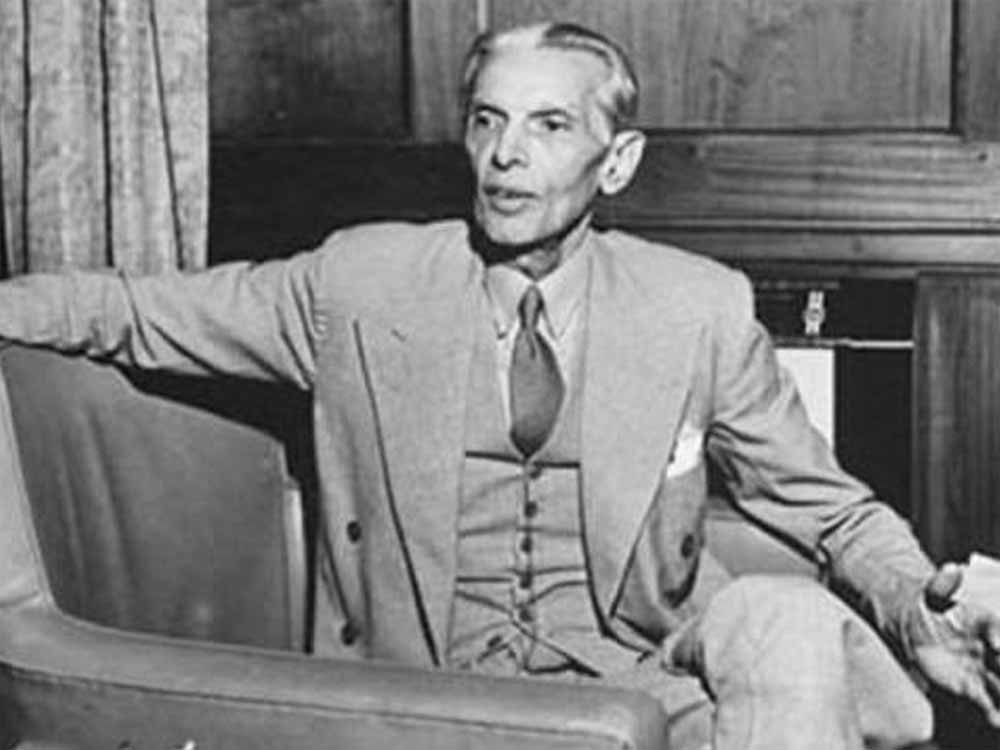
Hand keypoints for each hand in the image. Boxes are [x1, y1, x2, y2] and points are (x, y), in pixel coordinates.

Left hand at [906, 563, 999, 726]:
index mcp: (987, 622)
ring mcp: (986, 670)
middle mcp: (993, 648)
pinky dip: (993, 713)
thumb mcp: (934, 591)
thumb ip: (943, 583)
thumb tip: (951, 568)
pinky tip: (994, 720)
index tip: (996, 644)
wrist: (919, 627)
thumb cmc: (931, 605)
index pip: (997, 629)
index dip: (998, 636)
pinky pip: (987, 702)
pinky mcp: (973, 688)